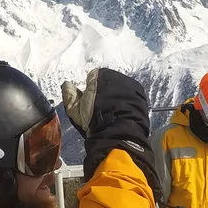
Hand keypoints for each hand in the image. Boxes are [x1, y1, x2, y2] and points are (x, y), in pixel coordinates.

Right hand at [66, 69, 155, 184]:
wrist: (119, 131)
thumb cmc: (95, 120)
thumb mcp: (76, 110)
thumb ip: (69, 95)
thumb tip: (66, 84)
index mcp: (99, 75)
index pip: (93, 77)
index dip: (91, 89)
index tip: (92, 101)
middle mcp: (116, 76)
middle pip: (108, 81)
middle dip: (105, 91)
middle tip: (102, 107)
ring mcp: (130, 84)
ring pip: (121, 87)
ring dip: (117, 95)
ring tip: (114, 110)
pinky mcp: (140, 93)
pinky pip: (131, 94)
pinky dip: (128, 100)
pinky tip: (124, 111)